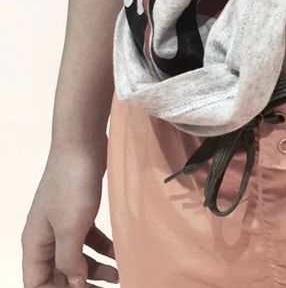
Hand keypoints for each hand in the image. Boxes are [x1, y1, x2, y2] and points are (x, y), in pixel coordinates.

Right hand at [22, 140, 117, 286]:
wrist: (83, 143)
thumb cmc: (72, 183)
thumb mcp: (71, 228)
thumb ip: (69, 260)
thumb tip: (75, 285)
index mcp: (34, 244)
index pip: (36, 283)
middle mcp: (45, 236)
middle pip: (57, 273)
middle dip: (79, 286)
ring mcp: (62, 222)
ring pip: (76, 257)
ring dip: (95, 269)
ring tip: (119, 276)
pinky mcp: (80, 210)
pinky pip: (89, 238)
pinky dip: (102, 248)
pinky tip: (119, 253)